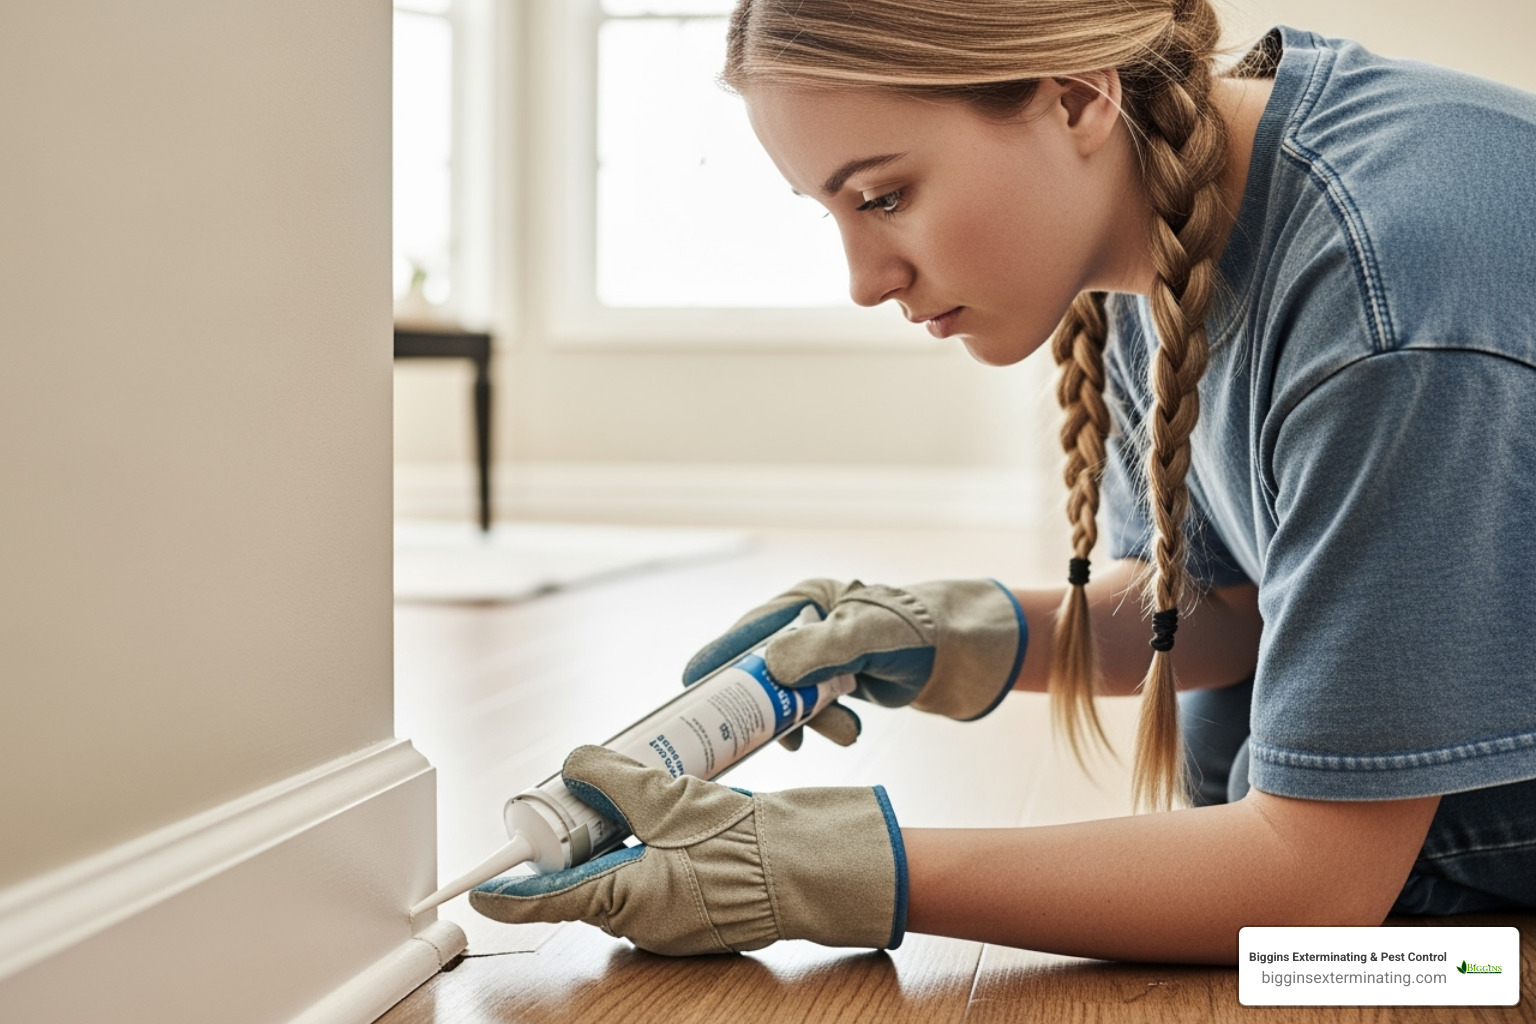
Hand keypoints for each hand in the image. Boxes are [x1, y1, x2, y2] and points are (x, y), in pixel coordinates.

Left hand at [470, 745, 907, 955]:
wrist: (818, 869)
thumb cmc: (751, 845)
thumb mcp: (672, 799)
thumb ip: (616, 779)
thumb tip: (577, 763)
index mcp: (627, 904)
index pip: (548, 901)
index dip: (509, 894)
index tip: (478, 891)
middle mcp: (643, 924)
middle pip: (584, 884)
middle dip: (578, 844)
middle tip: (579, 802)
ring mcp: (672, 922)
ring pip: (622, 879)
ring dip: (622, 842)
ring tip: (644, 799)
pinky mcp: (697, 912)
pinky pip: (657, 882)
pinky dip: (653, 851)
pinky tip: (674, 820)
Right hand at [682, 579, 1026, 749]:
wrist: (963, 652)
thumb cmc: (916, 629)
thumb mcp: (867, 634)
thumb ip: (821, 649)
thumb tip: (768, 668)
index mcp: (804, 601)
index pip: (747, 631)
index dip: (716, 660)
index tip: (688, 688)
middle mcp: (806, 626)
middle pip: (760, 670)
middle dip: (762, 704)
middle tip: (744, 735)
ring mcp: (821, 656)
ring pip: (788, 697)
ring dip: (806, 721)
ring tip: (842, 730)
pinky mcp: (837, 682)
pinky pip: (812, 710)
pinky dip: (823, 726)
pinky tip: (843, 732)